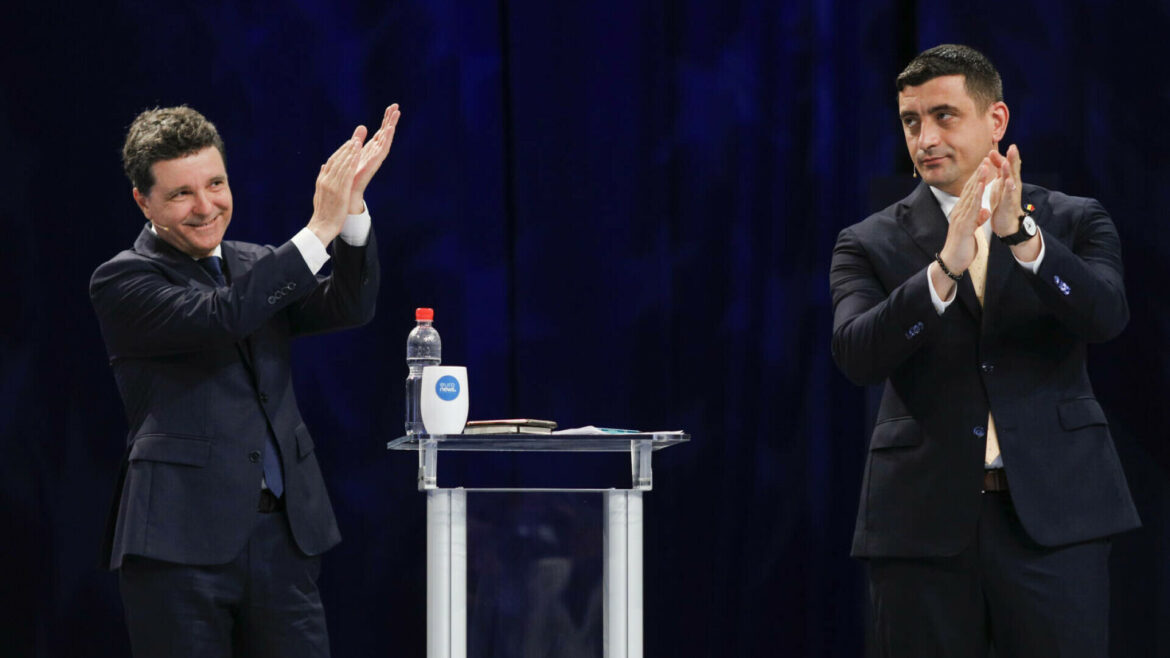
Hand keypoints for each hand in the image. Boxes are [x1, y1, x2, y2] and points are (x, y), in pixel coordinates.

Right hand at [307, 137, 361, 245]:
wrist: (321, 227)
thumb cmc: (323, 214)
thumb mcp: (320, 194)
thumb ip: (323, 180)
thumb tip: (324, 167)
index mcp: (322, 181)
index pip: (331, 162)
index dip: (340, 152)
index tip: (348, 144)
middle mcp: (326, 180)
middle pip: (337, 160)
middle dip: (346, 149)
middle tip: (355, 139)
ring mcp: (332, 185)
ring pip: (342, 164)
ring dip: (350, 152)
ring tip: (357, 142)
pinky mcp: (339, 191)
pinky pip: (346, 173)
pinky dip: (352, 162)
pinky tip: (357, 156)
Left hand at [348, 104, 400, 213]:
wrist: (349, 191)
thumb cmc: (350, 175)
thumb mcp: (353, 153)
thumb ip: (357, 141)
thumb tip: (360, 129)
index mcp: (371, 149)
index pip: (381, 131)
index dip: (386, 119)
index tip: (392, 107)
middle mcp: (376, 152)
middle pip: (385, 132)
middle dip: (391, 119)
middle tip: (397, 106)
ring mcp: (376, 157)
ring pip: (386, 138)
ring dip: (391, 126)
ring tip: (396, 113)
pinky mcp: (374, 162)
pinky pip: (382, 147)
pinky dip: (386, 137)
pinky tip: (389, 128)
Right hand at [931, 159, 992, 298]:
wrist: (953, 261)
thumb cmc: (962, 247)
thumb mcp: (973, 230)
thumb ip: (977, 219)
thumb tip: (984, 211)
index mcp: (962, 212)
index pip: (971, 191)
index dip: (978, 178)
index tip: (984, 165)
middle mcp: (959, 211)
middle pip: (970, 188)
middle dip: (978, 173)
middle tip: (985, 157)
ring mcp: (960, 217)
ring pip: (971, 194)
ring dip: (978, 179)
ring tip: (985, 165)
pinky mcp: (963, 224)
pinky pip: (972, 207)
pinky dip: (977, 194)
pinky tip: (982, 185)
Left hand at [987, 144, 1022, 236]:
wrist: (1007, 223)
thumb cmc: (1003, 201)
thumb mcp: (999, 182)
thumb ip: (997, 169)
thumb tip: (991, 153)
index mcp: (1008, 179)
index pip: (1008, 165)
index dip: (1004, 156)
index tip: (1001, 145)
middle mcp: (1012, 185)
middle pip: (1013, 169)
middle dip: (1013, 159)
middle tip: (1013, 147)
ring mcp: (1012, 194)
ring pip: (1012, 181)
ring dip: (1010, 172)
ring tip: (1008, 162)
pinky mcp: (1009, 204)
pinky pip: (1010, 195)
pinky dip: (1009, 188)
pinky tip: (1009, 182)